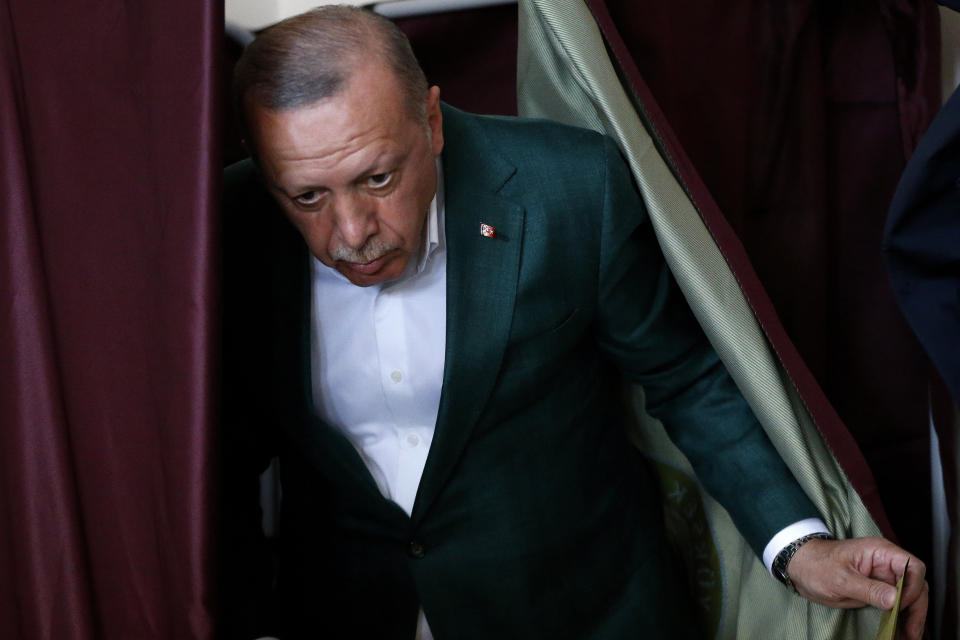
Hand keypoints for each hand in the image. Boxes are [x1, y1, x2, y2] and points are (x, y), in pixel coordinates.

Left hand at [787, 537, 927, 639]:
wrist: (800, 568)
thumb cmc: (816, 565)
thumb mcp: (840, 579)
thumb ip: (869, 589)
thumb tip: (895, 600)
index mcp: (879, 552)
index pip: (912, 567)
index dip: (912, 587)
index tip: (901, 606)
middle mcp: (885, 563)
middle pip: (915, 585)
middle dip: (916, 609)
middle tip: (912, 632)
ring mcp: (882, 577)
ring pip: (908, 597)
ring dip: (911, 617)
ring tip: (908, 636)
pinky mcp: (877, 589)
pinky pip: (895, 604)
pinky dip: (900, 618)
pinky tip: (899, 631)